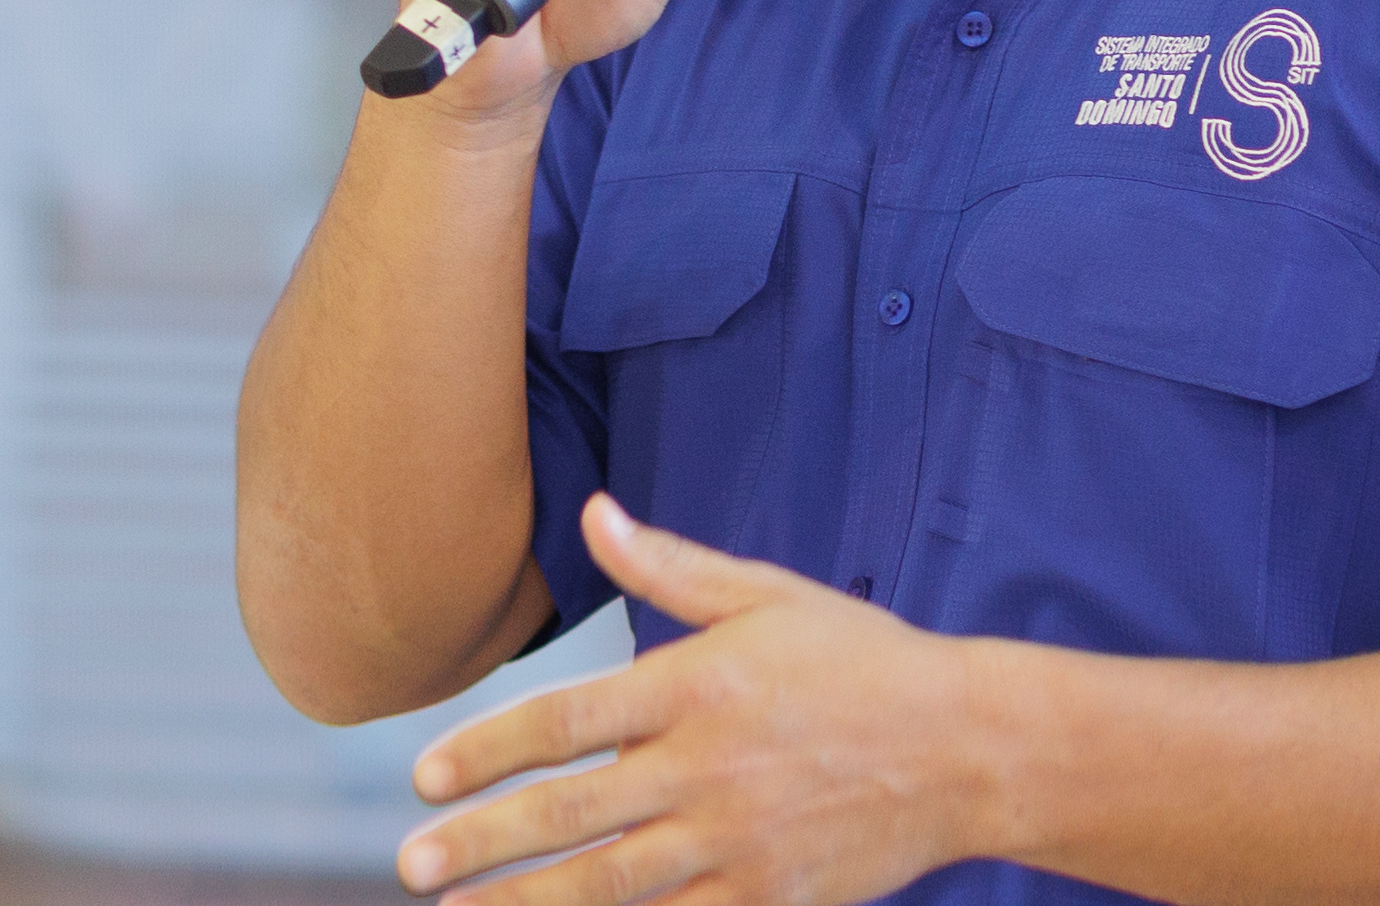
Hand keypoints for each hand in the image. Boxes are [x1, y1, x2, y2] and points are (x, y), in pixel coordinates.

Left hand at [397, 496, 992, 904]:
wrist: (967, 748)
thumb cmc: (862, 660)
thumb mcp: (767, 594)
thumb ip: (668, 567)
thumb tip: (594, 513)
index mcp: (698, 684)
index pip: (565, 720)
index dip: (487, 748)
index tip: (423, 777)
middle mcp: (708, 767)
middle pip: (570, 811)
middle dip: (481, 841)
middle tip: (412, 862)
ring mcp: (738, 841)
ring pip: (609, 885)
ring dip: (524, 903)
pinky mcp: (768, 899)